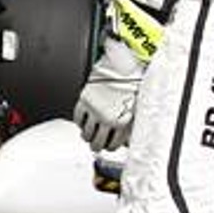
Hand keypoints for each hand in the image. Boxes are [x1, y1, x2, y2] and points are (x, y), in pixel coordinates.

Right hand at [73, 36, 147, 150]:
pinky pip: (77, 119)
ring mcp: (94, 110)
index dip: (110, 148)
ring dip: (87, 136)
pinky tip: (83, 122)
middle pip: (97, 143)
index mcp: (123, 122)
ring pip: (85, 134)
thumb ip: (129, 125)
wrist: (123, 65)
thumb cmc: (133, 83)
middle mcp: (108, 119)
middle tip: (96, 144)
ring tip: (88, 135)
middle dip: (96, 146)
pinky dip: (79, 123)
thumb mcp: (136, 108)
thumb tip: (126, 138)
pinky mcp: (84, 101)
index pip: (113, 146)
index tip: (108, 146)